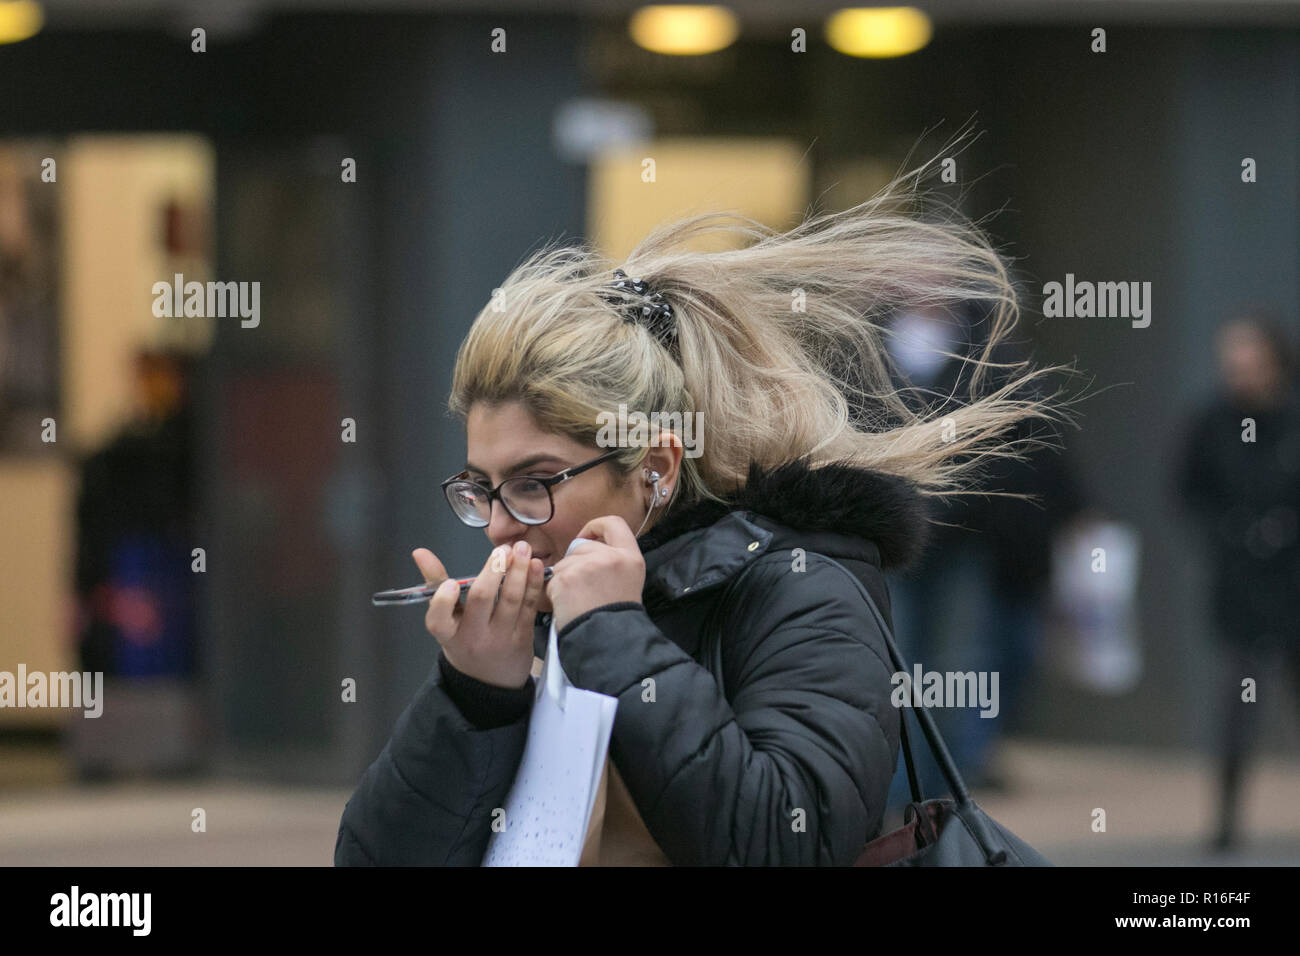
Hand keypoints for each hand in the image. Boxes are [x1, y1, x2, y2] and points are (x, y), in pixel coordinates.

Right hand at [413, 541, 545, 688]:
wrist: (492, 682)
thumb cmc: (465, 641)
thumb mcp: (445, 620)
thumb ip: (434, 584)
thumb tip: (420, 552)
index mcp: (448, 633)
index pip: (438, 620)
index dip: (443, 602)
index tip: (451, 584)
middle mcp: (474, 636)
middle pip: (482, 600)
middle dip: (493, 570)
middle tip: (502, 549)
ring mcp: (501, 637)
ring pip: (510, 599)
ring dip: (518, 570)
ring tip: (521, 548)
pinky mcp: (523, 636)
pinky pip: (529, 606)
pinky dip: (533, 583)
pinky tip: (534, 565)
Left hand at [547, 516, 645, 633]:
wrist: (607, 642)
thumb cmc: (615, 617)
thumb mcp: (627, 580)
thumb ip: (612, 560)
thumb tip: (585, 546)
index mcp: (630, 556)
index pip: (613, 523)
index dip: (596, 527)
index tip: (587, 539)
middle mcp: (611, 557)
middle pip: (582, 546)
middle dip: (576, 562)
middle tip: (584, 587)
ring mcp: (587, 566)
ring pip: (564, 562)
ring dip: (565, 579)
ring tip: (578, 600)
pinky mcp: (566, 578)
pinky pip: (553, 578)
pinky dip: (556, 592)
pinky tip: (569, 605)